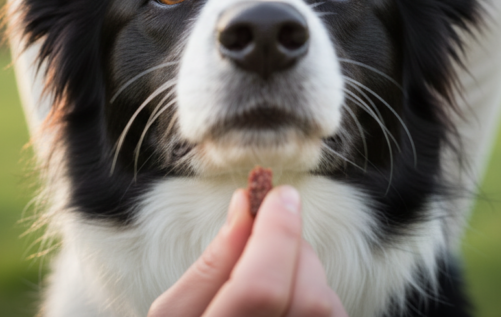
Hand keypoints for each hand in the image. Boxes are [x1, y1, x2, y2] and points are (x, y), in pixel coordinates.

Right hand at [148, 185, 347, 316]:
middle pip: (307, 298)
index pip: (261, 289)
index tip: (278, 195)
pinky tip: (291, 300)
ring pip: (327, 310)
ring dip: (307, 273)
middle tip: (267, 232)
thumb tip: (246, 207)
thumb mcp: (173, 316)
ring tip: (273, 271)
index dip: (275, 236)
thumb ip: (210, 264)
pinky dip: (318, 298)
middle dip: (292, 250)